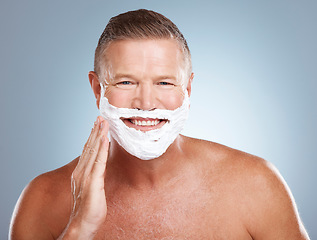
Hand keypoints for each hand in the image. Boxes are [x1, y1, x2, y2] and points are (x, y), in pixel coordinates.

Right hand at [60, 116, 108, 238]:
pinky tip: (104, 139)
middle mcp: (81, 171)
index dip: (92, 136)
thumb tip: (100, 164)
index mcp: (80, 172)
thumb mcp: (92, 187)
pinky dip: (101, 148)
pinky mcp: (92, 182)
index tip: (97, 124)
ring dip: (98, 135)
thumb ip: (94, 174)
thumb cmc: (89, 208)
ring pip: (93, 151)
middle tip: (100, 117)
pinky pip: (98, 162)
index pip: (87, 150)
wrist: (82, 224)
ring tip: (102, 122)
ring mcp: (85, 176)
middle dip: (95, 131)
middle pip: (88, 147)